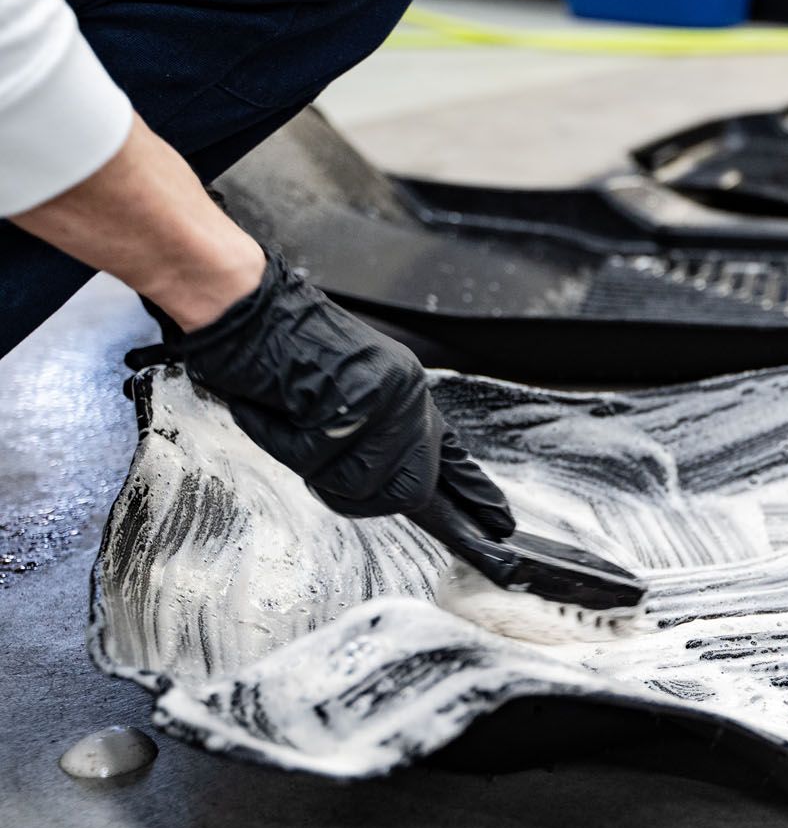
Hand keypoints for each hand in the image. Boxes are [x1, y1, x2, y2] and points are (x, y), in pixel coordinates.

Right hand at [127, 253, 514, 533]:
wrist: (246, 305)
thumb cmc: (277, 353)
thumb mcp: (338, 398)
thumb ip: (371, 438)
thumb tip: (391, 487)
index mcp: (408, 393)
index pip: (450, 454)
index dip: (473, 492)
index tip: (501, 522)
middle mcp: (409, 394)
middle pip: (405, 492)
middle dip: (354, 489)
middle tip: (315, 450)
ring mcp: (390, 395)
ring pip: (358, 483)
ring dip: (312, 464)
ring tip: (291, 417)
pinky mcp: (361, 397)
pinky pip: (317, 460)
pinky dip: (283, 441)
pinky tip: (276, 407)